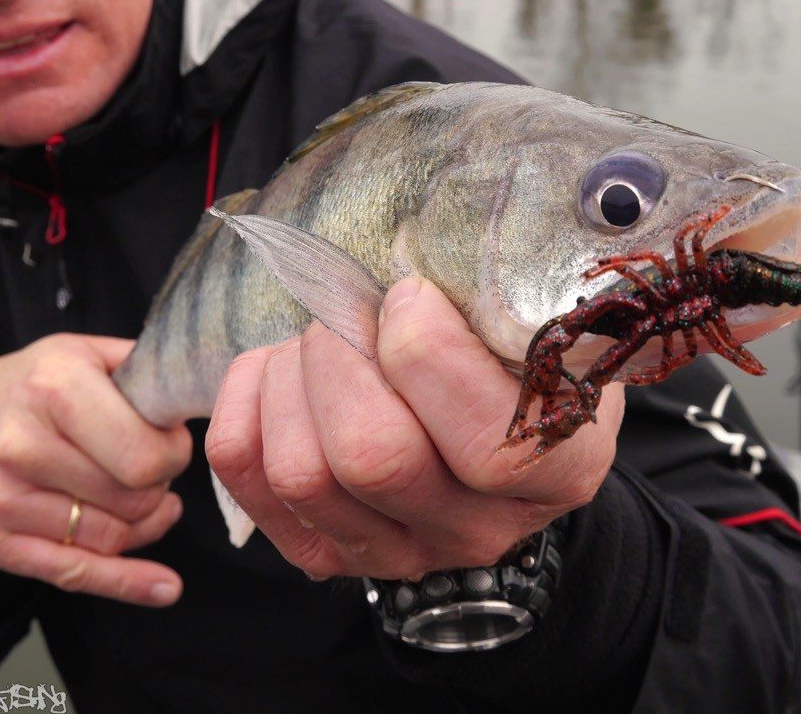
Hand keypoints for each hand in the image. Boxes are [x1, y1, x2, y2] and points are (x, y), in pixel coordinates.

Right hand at [0, 334, 192, 605]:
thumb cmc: (38, 386)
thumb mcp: (88, 352)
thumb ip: (146, 369)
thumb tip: (207, 391)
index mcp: (53, 387)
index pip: (145, 456)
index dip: (175, 455)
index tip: (171, 443)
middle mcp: (19, 443)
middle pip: (134, 500)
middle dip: (159, 487)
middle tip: (153, 469)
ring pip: (112, 538)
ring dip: (145, 524)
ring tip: (147, 499)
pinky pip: (75, 573)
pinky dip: (127, 583)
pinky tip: (163, 587)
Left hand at [205, 278, 622, 579]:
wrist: (493, 418)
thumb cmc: (514, 350)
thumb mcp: (539, 316)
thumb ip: (504, 294)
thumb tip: (426, 247)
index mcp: (557, 472)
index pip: (486, 447)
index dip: (428, 354)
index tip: (409, 294)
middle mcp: (476, 530)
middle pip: (371, 458)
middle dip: (342, 354)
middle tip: (353, 309)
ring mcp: (393, 553)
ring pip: (299, 471)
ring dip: (294, 375)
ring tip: (322, 340)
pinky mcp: (319, 547)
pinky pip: (243, 468)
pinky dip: (247, 396)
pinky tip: (282, 369)